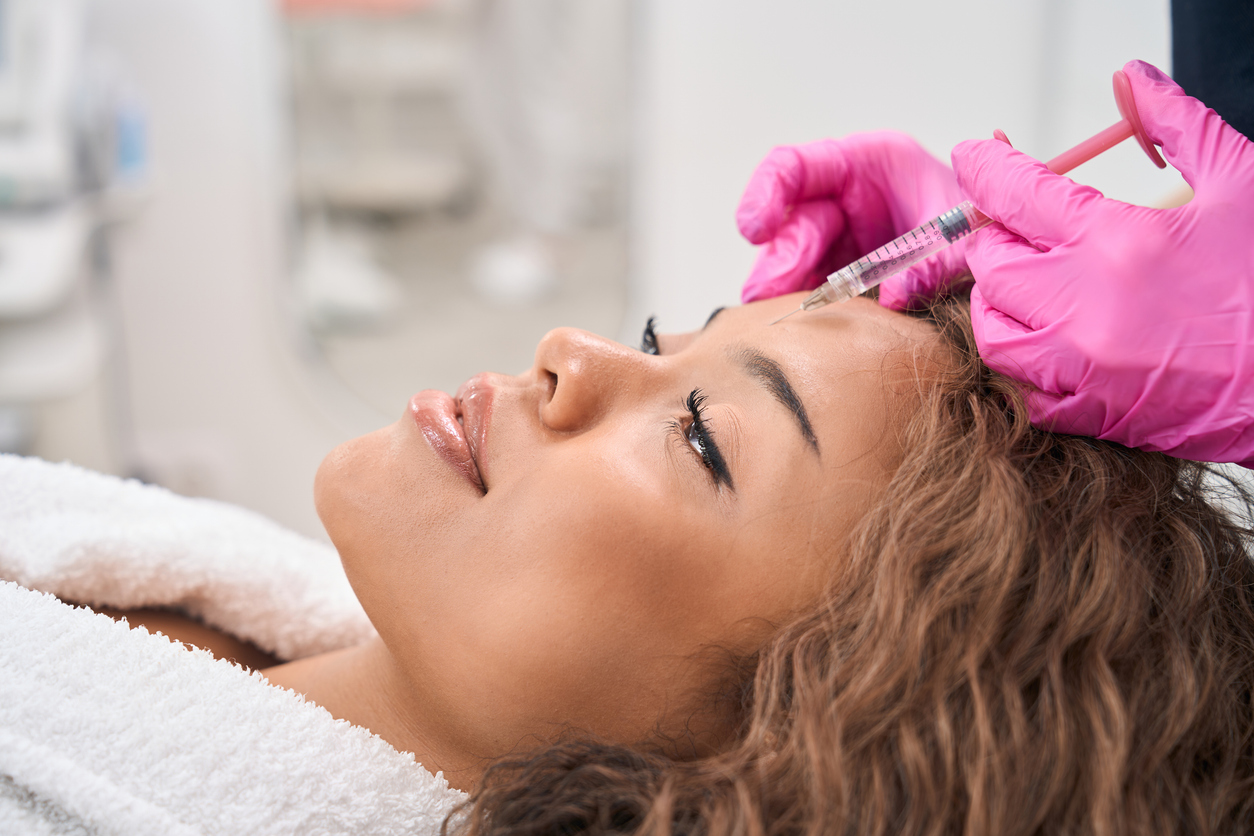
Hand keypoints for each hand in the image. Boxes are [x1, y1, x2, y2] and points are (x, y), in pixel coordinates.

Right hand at [736, 132, 970, 306]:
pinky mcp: (843, 275)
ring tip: (779, 312)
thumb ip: (935, 261)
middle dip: (781, 258)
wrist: (1008, 253)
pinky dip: (807, 307)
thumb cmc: (985, 223)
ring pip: (794, 262)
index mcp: (868, 164)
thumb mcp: (968, 234)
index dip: (767, 193)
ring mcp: (841, 240)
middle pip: (792, 223)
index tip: (755, 228)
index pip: (795, 167)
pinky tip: (802, 327)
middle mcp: (846, 200)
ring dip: (785, 288)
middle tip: (771, 293)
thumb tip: (893, 297)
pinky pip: (813, 290)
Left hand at [956, 60, 1253, 463]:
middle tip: (1023, 227)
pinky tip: (1052, 341)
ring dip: (1001, 302)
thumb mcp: (1242, 184)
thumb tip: (1131, 81)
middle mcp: (1083, 306)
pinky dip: (1024, 361)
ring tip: (1033, 285)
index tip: (976, 155)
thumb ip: (1177, 125)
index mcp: (1117, 241)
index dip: (986, 167)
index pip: (1016, 193)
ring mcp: (1080, 367)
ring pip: (992, 330)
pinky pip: (1021, 388)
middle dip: (999, 237)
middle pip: (991, 263)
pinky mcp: (1089, 413)